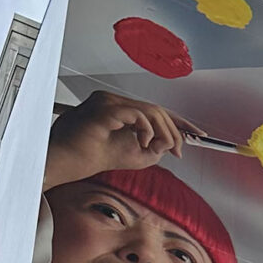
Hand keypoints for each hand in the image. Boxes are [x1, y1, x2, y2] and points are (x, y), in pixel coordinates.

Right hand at [43, 88, 201, 188]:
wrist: (65, 162)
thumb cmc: (89, 157)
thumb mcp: (131, 156)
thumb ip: (152, 149)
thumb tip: (169, 144)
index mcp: (118, 108)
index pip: (153, 110)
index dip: (178, 121)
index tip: (197, 134)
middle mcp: (113, 100)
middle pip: (155, 109)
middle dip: (174, 130)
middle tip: (179, 150)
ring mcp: (107, 101)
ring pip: (149, 110)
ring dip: (164, 131)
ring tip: (164, 149)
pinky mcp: (104, 109)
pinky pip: (136, 114)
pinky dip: (147, 130)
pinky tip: (144, 144)